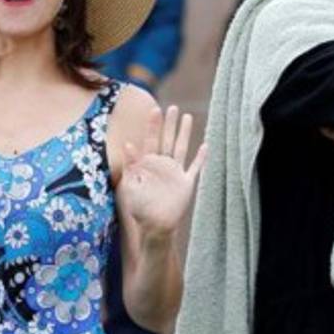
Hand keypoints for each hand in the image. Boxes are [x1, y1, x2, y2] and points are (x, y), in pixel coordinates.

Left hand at [119, 105, 206, 238]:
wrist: (155, 226)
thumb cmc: (139, 208)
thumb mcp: (131, 185)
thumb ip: (131, 165)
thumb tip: (127, 145)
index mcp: (148, 165)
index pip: (150, 140)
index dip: (152, 126)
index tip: (154, 109)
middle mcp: (163, 165)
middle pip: (168, 140)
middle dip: (169, 124)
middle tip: (172, 107)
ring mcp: (175, 173)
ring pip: (182, 148)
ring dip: (185, 133)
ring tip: (188, 117)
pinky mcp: (186, 183)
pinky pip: (195, 167)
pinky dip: (201, 158)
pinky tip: (206, 145)